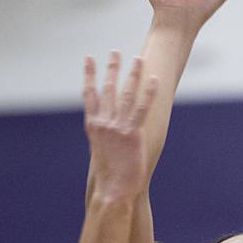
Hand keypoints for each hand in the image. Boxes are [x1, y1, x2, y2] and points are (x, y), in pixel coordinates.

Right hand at [83, 52, 158, 201]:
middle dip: (112, 68)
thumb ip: (104, 138)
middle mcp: (104, 123)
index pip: (89, 95)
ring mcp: (118, 127)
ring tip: (137, 59)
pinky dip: (148, 93)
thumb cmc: (108, 178)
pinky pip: (142, 109)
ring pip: (126, 94)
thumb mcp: (101, 153)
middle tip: (115, 52)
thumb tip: (107, 132)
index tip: (88, 58)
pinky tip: (153, 80)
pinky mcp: (132, 134)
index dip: (89, 75)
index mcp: (93, 126)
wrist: (112, 190)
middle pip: (108, 89)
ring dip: (132, 74)